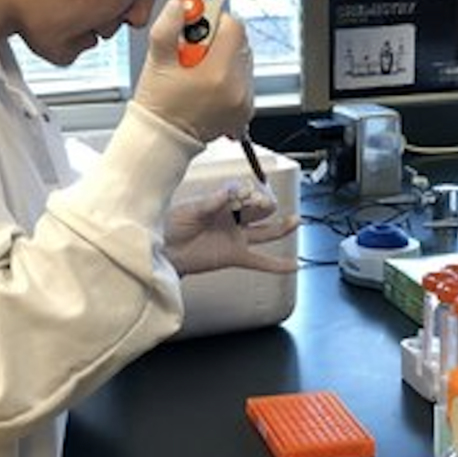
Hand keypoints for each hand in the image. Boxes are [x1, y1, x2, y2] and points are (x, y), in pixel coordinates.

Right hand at [133, 0, 253, 143]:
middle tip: (193, 53)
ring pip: (242, 60)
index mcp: (217, 72)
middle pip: (239, 42)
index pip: (233, 26)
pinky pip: (244, 80)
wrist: (163, 138)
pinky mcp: (245, 110)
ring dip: (224, 59)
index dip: (214, 20)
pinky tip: (208, 85)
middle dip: (218, 41)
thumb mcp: (156, 60)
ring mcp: (243, 100)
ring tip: (199, 73)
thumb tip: (180, 6)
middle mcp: (236, 87)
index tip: (197, 26)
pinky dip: (229, 77)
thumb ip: (168, 27)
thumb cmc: (158, 104)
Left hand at [165, 182, 299, 275]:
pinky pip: (260, 261)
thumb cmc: (169, 227)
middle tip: (264, 203)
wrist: (162, 252)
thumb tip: (227, 193)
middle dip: (263, 204)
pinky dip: (276, 264)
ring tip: (295, 221)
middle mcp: (231, 219)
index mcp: (220, 202)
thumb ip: (209, 203)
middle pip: (257, 209)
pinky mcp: (234, 256)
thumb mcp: (189, 210)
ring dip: (281, 226)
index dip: (248, 192)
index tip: (246, 193)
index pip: (243, 193)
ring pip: (265, 232)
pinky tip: (292, 265)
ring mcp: (235, 237)